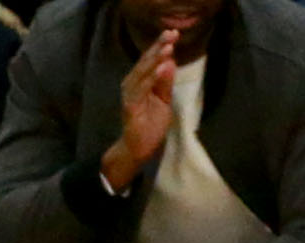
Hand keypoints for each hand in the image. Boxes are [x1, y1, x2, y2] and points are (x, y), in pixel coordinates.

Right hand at [103, 30, 177, 190]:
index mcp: (140, 81)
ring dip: (156, 59)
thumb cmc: (150, 125)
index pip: (151, 59)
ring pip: (143, 72)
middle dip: (159, 46)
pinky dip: (152, 78)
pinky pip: (142, 89)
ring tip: (168, 47)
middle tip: (172, 33)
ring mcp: (130, 93)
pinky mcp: (131, 105)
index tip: (173, 33)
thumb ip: (165, 83)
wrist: (138, 148)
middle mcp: (132, 83)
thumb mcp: (163, 102)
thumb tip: (170, 62)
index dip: (161, 46)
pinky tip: (161, 68)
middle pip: (146, 61)